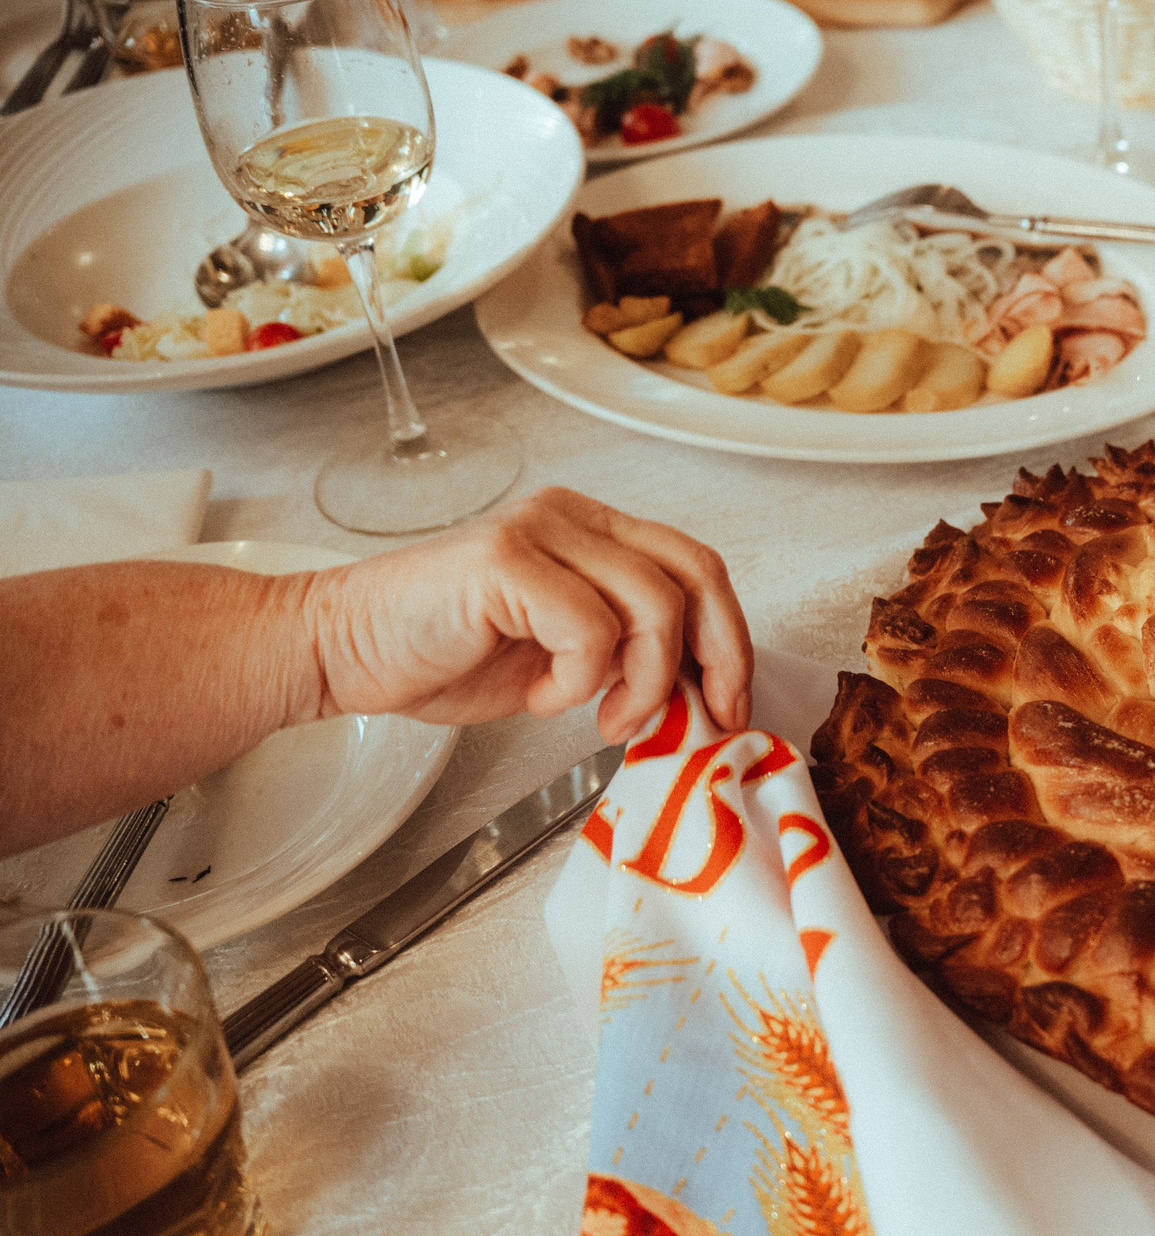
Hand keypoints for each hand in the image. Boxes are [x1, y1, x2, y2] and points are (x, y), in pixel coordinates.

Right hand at [297, 488, 752, 742]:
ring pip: (653, 606)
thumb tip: (704, 689)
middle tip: (701, 718)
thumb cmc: (443, 655)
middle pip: (695, 574)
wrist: (342, 652)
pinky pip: (589, 630)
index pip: (696, 567)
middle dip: (716, 657)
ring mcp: (537, 531)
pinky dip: (579, 682)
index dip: (730, 638)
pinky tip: (539, 696)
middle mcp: (570, 517)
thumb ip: (628, 652)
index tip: (730, 702)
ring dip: (643, 682)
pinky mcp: (506, 562)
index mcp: (591, 530)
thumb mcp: (562, 655)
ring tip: (603, 716)